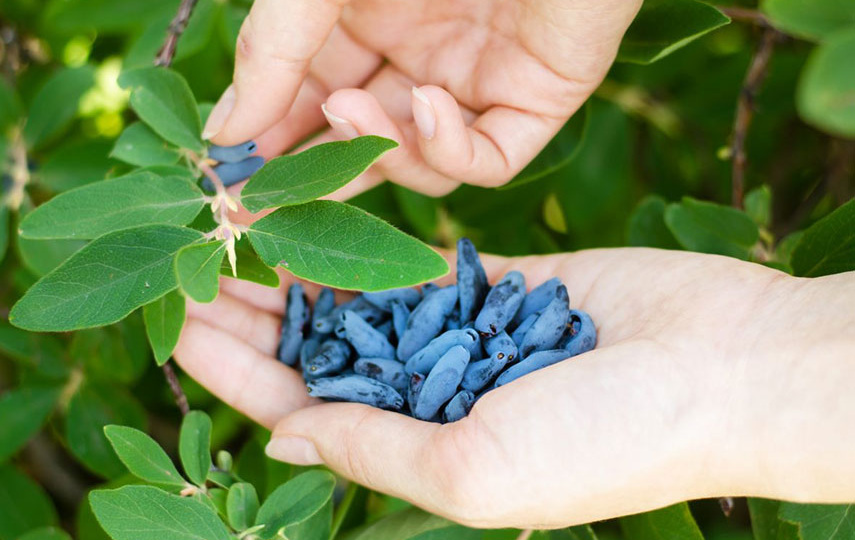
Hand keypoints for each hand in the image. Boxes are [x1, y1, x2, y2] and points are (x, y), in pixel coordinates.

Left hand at [174, 248, 854, 527]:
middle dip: (255, 317)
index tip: (178, 329)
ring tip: (235, 241)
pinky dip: (367, 248)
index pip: (308, 411)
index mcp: (425, 450)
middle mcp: (437, 395)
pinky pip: (418, 264)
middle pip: (323, 352)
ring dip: (300, 274)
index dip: (240, 372)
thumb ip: (376, 450)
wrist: (723, 367)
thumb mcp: (476, 472)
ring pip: (362, 302)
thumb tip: (286, 433)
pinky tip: (315, 226)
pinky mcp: (501, 282)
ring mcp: (467, 335)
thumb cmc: (609, 441)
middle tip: (190, 270)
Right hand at [202, 0, 641, 194]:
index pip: (309, 99)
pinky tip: (427, 104)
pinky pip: (489, 160)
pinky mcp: (537, 99)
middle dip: (316, 172)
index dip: (272, 140)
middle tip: (268, 204)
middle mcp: (418, 54)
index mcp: (364, 18)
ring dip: (379, 151)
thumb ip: (273, 50)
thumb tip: (222, 133)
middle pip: (363, 142)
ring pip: (420, 161)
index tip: (230, 177)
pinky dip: (450, 150)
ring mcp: (477, 82)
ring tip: (350, 110)